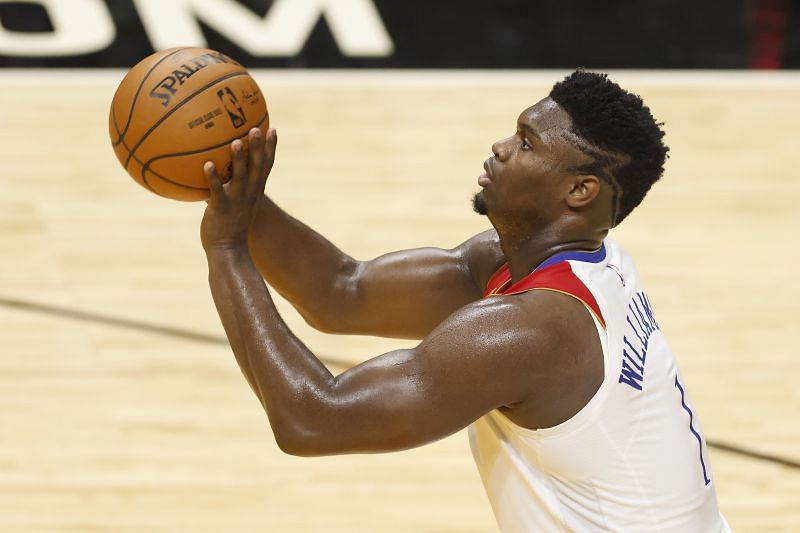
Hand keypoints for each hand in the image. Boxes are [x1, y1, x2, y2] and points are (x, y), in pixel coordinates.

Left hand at [201, 127, 276, 250]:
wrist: (228, 250)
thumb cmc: (229, 226)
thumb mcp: (237, 203)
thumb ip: (232, 185)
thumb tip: (217, 164)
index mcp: (255, 191)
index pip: (267, 166)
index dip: (271, 148)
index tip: (272, 129)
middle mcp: (249, 193)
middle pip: (257, 167)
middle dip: (258, 147)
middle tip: (256, 128)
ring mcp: (236, 201)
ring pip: (240, 177)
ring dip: (238, 159)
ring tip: (235, 142)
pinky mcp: (221, 208)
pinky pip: (217, 191)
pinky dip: (213, 178)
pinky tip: (207, 164)